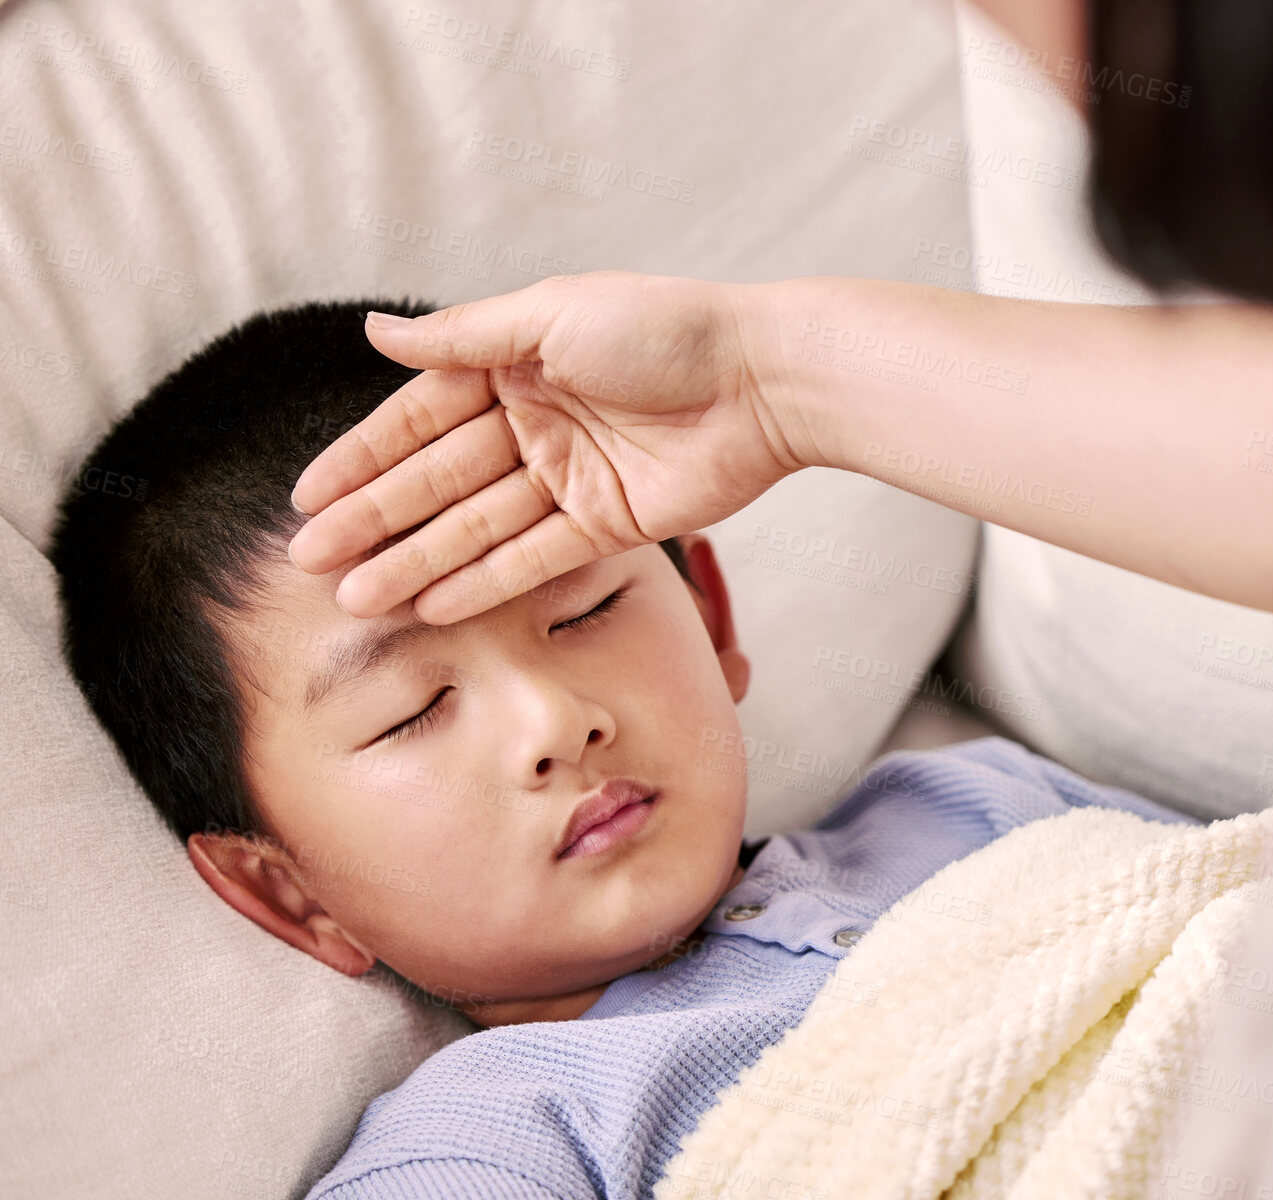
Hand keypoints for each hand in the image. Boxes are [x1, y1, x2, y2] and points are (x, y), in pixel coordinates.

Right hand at [287, 272, 812, 622]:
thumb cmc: (663, 329)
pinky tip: (432, 606)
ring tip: (357, 599)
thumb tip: (375, 329)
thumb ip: (463, 338)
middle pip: (439, 483)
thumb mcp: (551, 316)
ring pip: (478, 529)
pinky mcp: (610, 525)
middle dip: (375, 522)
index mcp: (515, 367)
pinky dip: (485, 582)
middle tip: (311, 563)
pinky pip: (536, 559)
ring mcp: (570, 479)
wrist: (763, 380)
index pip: (419, 421)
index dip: (362, 460)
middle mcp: (535, 424)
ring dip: (418, 562)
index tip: (305, 499)